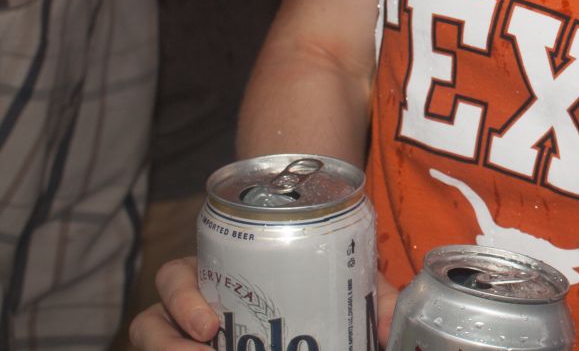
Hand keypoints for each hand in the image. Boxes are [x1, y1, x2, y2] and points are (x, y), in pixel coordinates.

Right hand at [128, 255, 399, 347]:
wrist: (320, 313)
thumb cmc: (321, 289)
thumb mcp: (342, 289)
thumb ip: (371, 297)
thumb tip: (388, 319)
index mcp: (217, 274)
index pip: (175, 277)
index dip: (182, 299)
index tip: (210, 328)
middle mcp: (190, 307)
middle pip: (150, 323)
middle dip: (167, 346)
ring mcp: (185, 335)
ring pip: (151, 342)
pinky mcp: (189, 347)